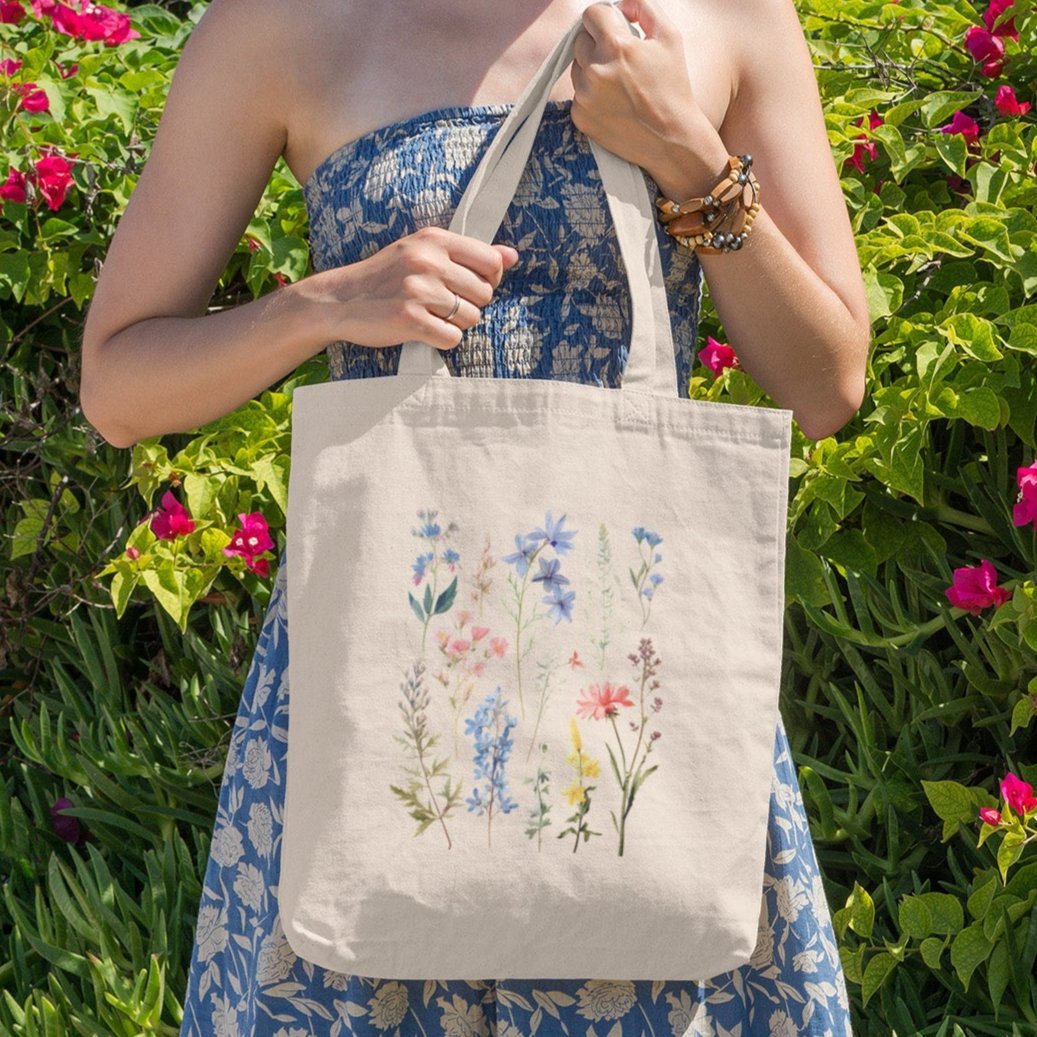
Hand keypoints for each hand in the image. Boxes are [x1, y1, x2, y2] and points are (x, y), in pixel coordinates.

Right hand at [315, 226, 518, 351]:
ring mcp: (419, 291)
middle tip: (442, 305)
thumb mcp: (422, 252)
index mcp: (434, 240)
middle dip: (469, 305)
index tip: (469, 286)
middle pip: (484, 294)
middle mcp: (428, 262)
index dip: (489, 280)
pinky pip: (452, 338)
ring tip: (430, 316)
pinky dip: (442, 340)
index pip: (491, 261)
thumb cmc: (386, 277)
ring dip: (455, 324)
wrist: (340, 299)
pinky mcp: (410, 320)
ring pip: (471, 318)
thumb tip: (513, 256)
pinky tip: (423, 331)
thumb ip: (468, 254)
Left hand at [571, 0, 701, 174]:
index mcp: (616, 46)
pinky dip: (590, 95)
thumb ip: (644, 7)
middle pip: (580, 41)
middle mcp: (595, 70)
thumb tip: (620, 4)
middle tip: (620, 62)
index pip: (592, 14)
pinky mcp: (580, 117)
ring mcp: (584, 96)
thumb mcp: (669, 37)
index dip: (604, 19)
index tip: (613, 29)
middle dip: (597, 45)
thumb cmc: (673, 87)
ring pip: (577, 68)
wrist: (671, 140)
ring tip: (618, 85)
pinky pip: (577, 95)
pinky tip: (613, 104)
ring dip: (592, 70)